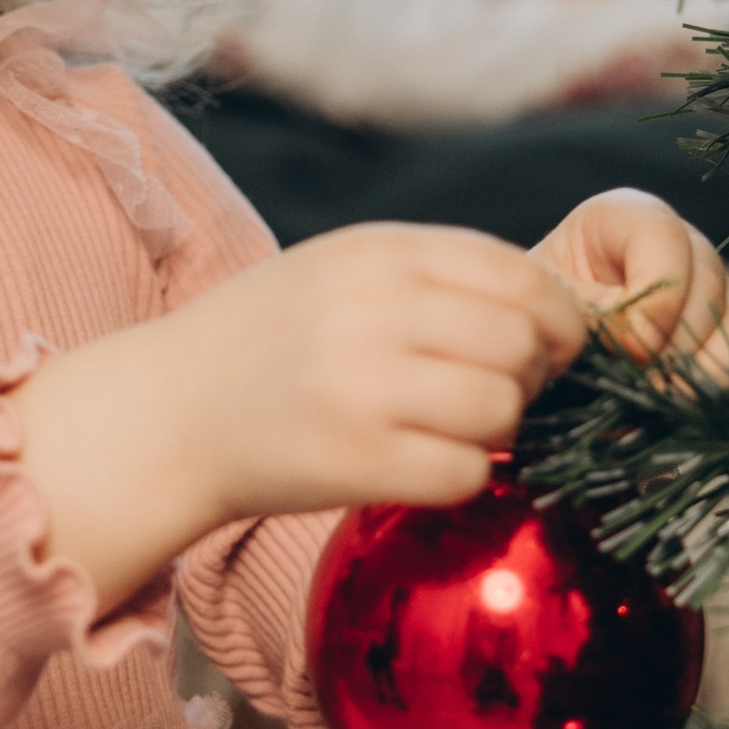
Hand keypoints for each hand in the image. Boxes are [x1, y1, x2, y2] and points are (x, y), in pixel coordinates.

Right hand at [8, 221, 586, 609]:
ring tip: (452, 428)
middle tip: (494, 393)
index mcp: (378, 252)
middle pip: (521, 344)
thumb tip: (550, 309)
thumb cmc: (270, 340)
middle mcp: (372, 311)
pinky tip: (423, 464)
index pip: (520, 276)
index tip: (551, 346)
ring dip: (496, 428)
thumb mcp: (343, 269)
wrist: (170, 413)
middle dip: (529, 376)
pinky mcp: (355, 462)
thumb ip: (436, 273)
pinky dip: (461, 475)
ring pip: (502, 409)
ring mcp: (363, 387)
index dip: (558, 317)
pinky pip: (465, 473)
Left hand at [532, 188, 728, 386]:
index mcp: (623, 217)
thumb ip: (586, 311)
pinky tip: (680, 401)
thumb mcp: (546, 302)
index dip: (654, 294)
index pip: (664, 234)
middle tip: (640, 378)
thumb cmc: (538, 311)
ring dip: (698, 364)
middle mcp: (678, 242)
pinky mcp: (725, 327)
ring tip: (658, 395)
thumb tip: (639, 342)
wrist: (543, 345)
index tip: (629, 346)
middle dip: (672, 339)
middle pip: (707, 278)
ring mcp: (708, 285)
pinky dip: (720, 379)